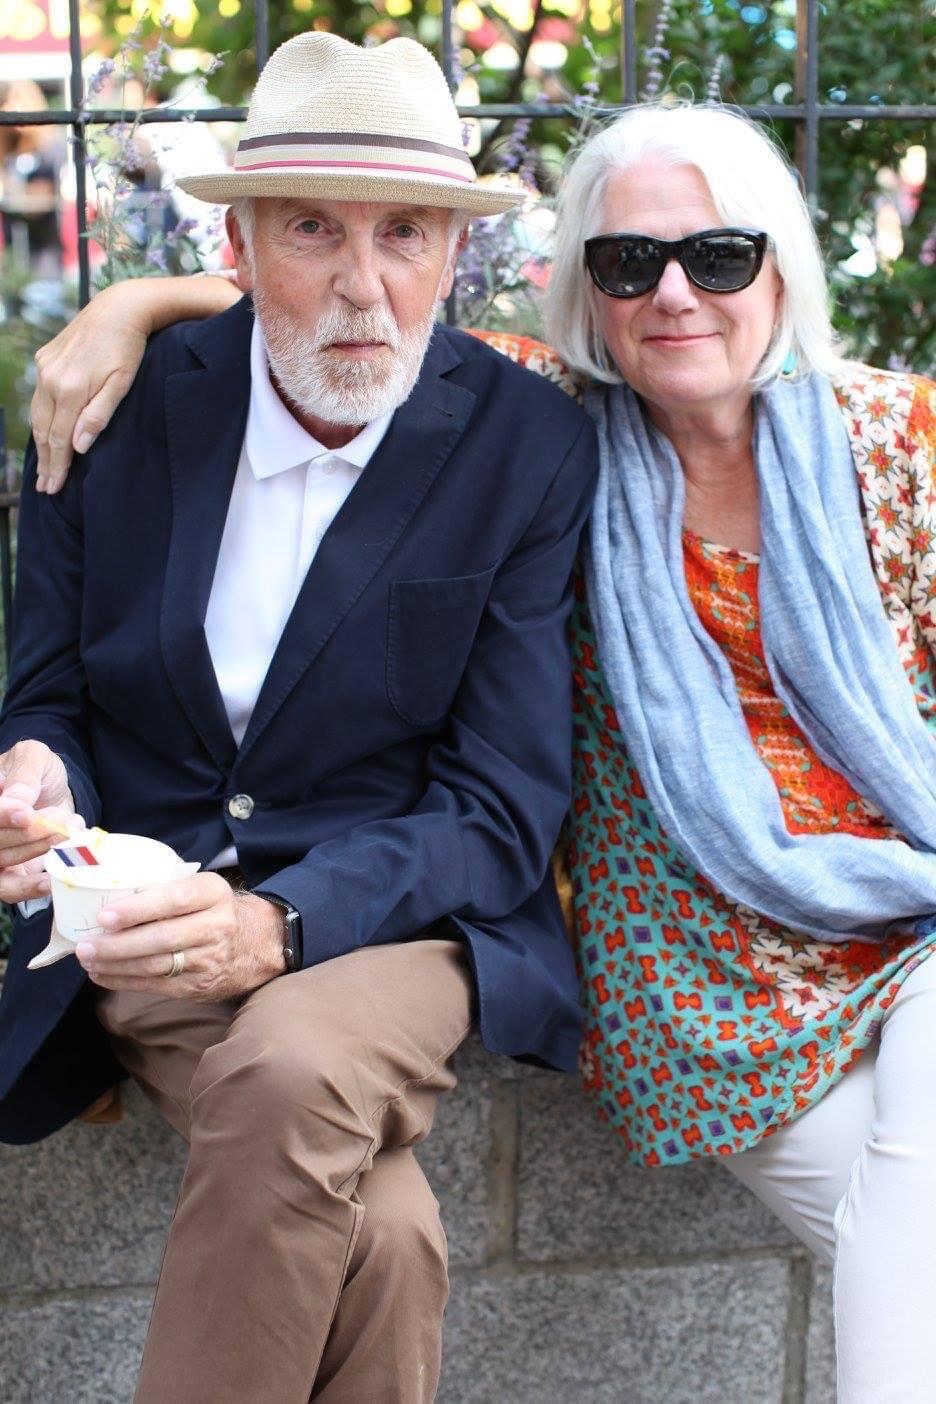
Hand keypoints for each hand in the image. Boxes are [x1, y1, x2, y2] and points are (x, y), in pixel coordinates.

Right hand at [0, 741, 77, 902]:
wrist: (57, 792)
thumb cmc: (40, 772)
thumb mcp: (35, 758)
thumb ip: (25, 775)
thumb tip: (15, 802)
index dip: (3, 814)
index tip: (25, 814)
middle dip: (30, 832)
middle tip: (60, 819)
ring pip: (4, 860)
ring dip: (37, 851)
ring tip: (66, 834)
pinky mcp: (9, 872)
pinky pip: (10, 888)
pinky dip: (28, 887)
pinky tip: (50, 881)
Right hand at [31, 273, 240, 494]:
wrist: (118, 308)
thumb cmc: (128, 349)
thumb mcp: (121, 384)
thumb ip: (98, 416)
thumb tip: (77, 447)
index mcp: (70, 389)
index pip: (59, 438)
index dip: (57, 466)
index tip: (54, 487)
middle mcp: (51, 378)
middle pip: (44, 430)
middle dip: (45, 461)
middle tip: (46, 487)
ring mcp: (45, 367)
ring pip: (37, 414)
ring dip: (40, 442)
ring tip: (43, 467)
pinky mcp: (45, 357)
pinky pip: (39, 396)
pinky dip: (40, 418)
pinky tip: (45, 432)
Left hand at [74, 873, 287, 1000]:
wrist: (261, 942)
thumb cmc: (217, 909)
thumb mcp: (203, 888)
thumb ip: (168, 890)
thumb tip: (111, 896)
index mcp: (214, 894)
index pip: (175, 900)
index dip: (138, 909)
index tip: (105, 916)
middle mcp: (217, 927)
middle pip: (161, 939)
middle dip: (117, 945)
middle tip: (85, 946)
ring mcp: (211, 960)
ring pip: (156, 966)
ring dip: (115, 965)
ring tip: (88, 960)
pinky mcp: (202, 986)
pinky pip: (157, 986)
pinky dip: (125, 982)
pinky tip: (103, 975)